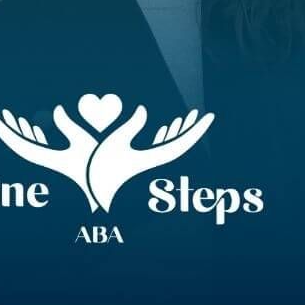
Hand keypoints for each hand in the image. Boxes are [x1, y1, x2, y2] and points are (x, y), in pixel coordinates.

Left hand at [0, 105, 99, 210]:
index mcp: (46, 159)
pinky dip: (36, 137)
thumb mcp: (84, 142)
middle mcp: (46, 162)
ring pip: (30, 146)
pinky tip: (35, 129)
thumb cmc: (98, 166)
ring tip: (13, 117)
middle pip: (20, 144)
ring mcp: (53, 162)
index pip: (17, 143)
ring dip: (22, 131)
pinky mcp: (61, 161)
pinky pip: (42, 149)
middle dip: (9, 129)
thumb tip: (56, 109)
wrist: (109, 187)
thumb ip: (69, 126)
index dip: (3, 130)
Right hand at [87, 106, 213, 211]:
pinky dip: (165, 139)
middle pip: (181, 144)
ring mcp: (151, 166)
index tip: (209, 116)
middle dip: (189, 128)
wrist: (95, 194)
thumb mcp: (115, 142)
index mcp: (155, 159)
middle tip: (197, 114)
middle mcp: (157, 164)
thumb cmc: (102, 170)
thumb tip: (143, 110)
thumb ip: (131, 125)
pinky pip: (161, 151)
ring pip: (171, 147)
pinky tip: (165, 130)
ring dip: (177, 132)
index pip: (184, 143)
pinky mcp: (143, 166)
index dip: (197, 129)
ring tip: (183, 119)